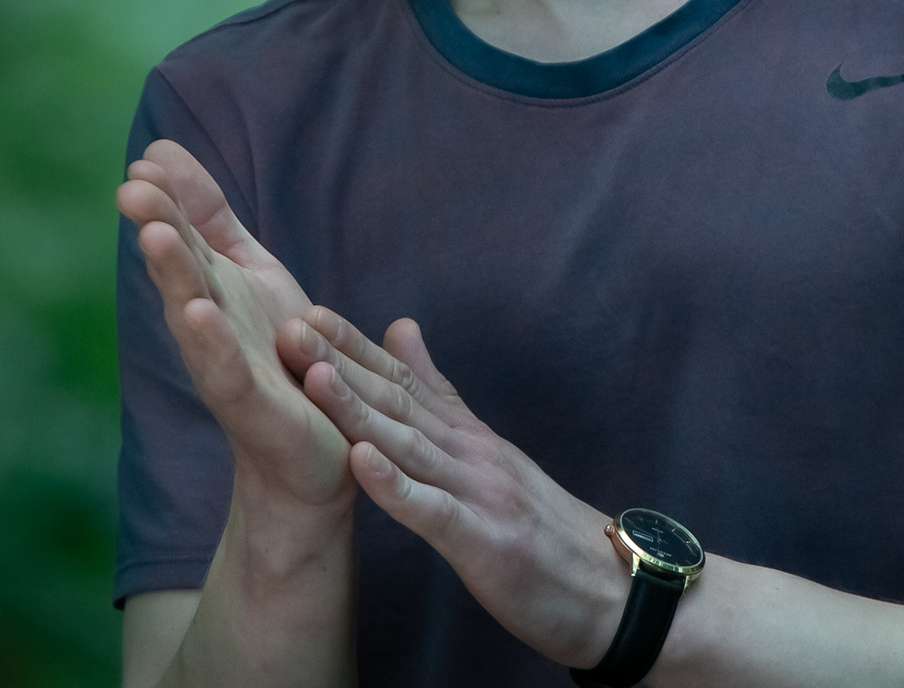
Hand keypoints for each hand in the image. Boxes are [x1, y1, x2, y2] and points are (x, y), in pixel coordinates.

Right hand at [119, 140, 355, 517]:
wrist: (311, 454)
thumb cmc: (280, 357)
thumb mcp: (249, 272)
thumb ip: (210, 218)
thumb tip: (159, 151)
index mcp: (212, 285)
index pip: (189, 232)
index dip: (173, 196)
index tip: (149, 158)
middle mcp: (208, 322)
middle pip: (181, 267)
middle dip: (159, 227)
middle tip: (131, 188)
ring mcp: (223, 363)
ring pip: (193, 313)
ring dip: (173, 277)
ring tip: (155, 236)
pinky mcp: (248, 406)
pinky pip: (226, 371)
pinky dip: (211, 342)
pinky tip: (196, 312)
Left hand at [295, 309, 634, 669]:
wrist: (615, 590)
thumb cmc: (545, 529)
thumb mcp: (490, 456)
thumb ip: (442, 395)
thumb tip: (400, 327)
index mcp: (469, 438)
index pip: (405, 380)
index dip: (354, 347)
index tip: (305, 313)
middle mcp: (472, 455)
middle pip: (399, 402)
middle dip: (340, 365)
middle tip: (288, 327)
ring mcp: (481, 495)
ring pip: (410, 446)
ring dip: (358, 411)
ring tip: (312, 377)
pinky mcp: (487, 542)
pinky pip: (433, 511)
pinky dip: (395, 486)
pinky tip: (360, 462)